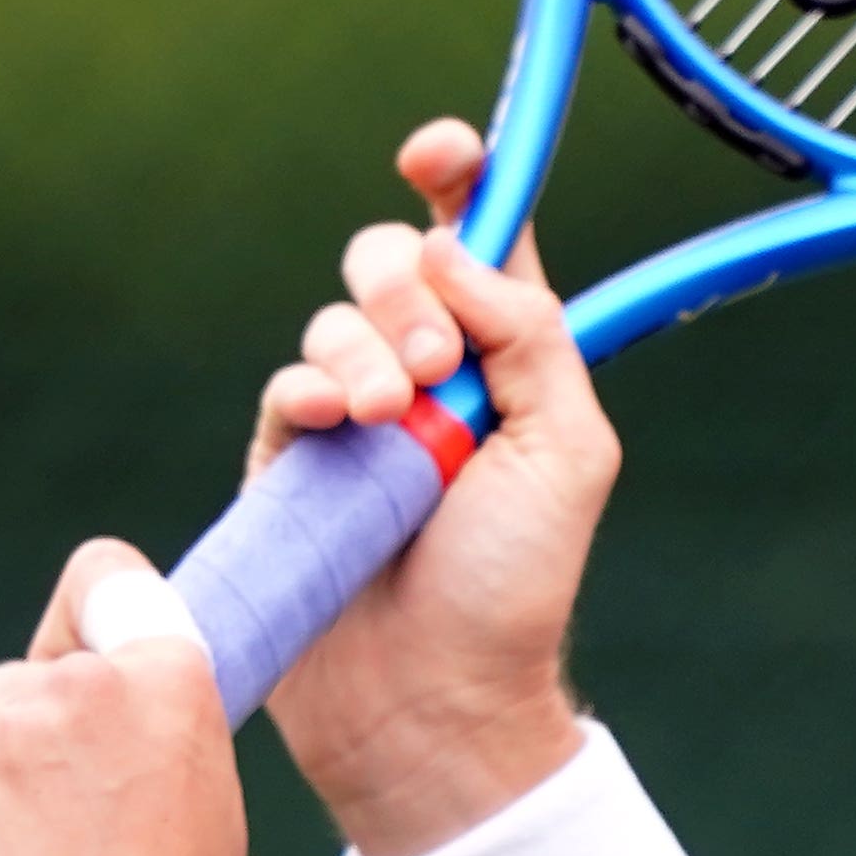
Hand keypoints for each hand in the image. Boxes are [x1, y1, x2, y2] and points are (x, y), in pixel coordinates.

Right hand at [255, 118, 614, 855]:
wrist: (431, 701)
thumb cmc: (515, 587)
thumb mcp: (569, 451)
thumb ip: (532, 337)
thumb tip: (456, 250)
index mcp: (511, 359)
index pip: (481, 240)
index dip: (458, 178)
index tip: (437, 154)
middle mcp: (431, 374)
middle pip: (396, 260)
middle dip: (409, 287)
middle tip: (435, 363)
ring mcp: (356, 415)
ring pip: (337, 317)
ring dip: (364, 348)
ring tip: (390, 419)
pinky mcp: (290, 459)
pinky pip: (285, 382)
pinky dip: (308, 385)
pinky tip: (331, 421)